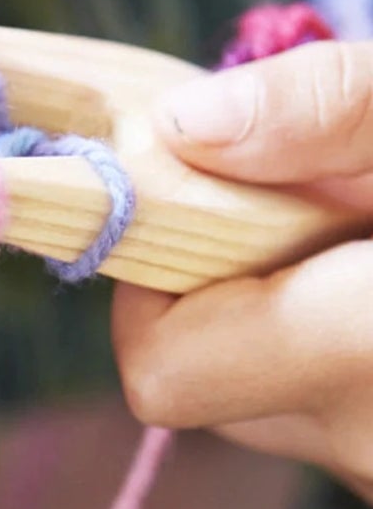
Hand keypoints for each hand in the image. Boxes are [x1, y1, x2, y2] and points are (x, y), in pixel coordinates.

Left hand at [112, 40, 372, 501]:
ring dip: (275, 300)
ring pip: (256, 386)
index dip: (155, 271)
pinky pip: (316, 398)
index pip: (163, 369)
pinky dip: (322, 333)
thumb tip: (181, 125)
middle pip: (198, 374)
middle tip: (298, 195)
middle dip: (218, 275)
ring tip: (358, 229)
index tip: (203, 187)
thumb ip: (323, 109)